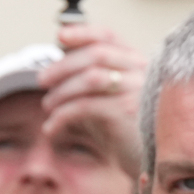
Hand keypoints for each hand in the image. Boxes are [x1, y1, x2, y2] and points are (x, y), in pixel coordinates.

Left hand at [38, 23, 145, 148]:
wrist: (151, 160)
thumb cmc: (128, 131)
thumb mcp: (110, 99)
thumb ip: (91, 81)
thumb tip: (57, 66)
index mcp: (136, 62)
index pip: (108, 36)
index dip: (83, 32)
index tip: (60, 36)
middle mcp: (140, 70)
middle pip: (95, 54)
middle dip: (63, 65)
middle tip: (42, 80)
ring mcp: (136, 90)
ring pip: (90, 77)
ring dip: (61, 91)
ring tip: (48, 106)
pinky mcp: (125, 112)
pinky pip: (84, 106)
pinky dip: (61, 116)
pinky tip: (51, 128)